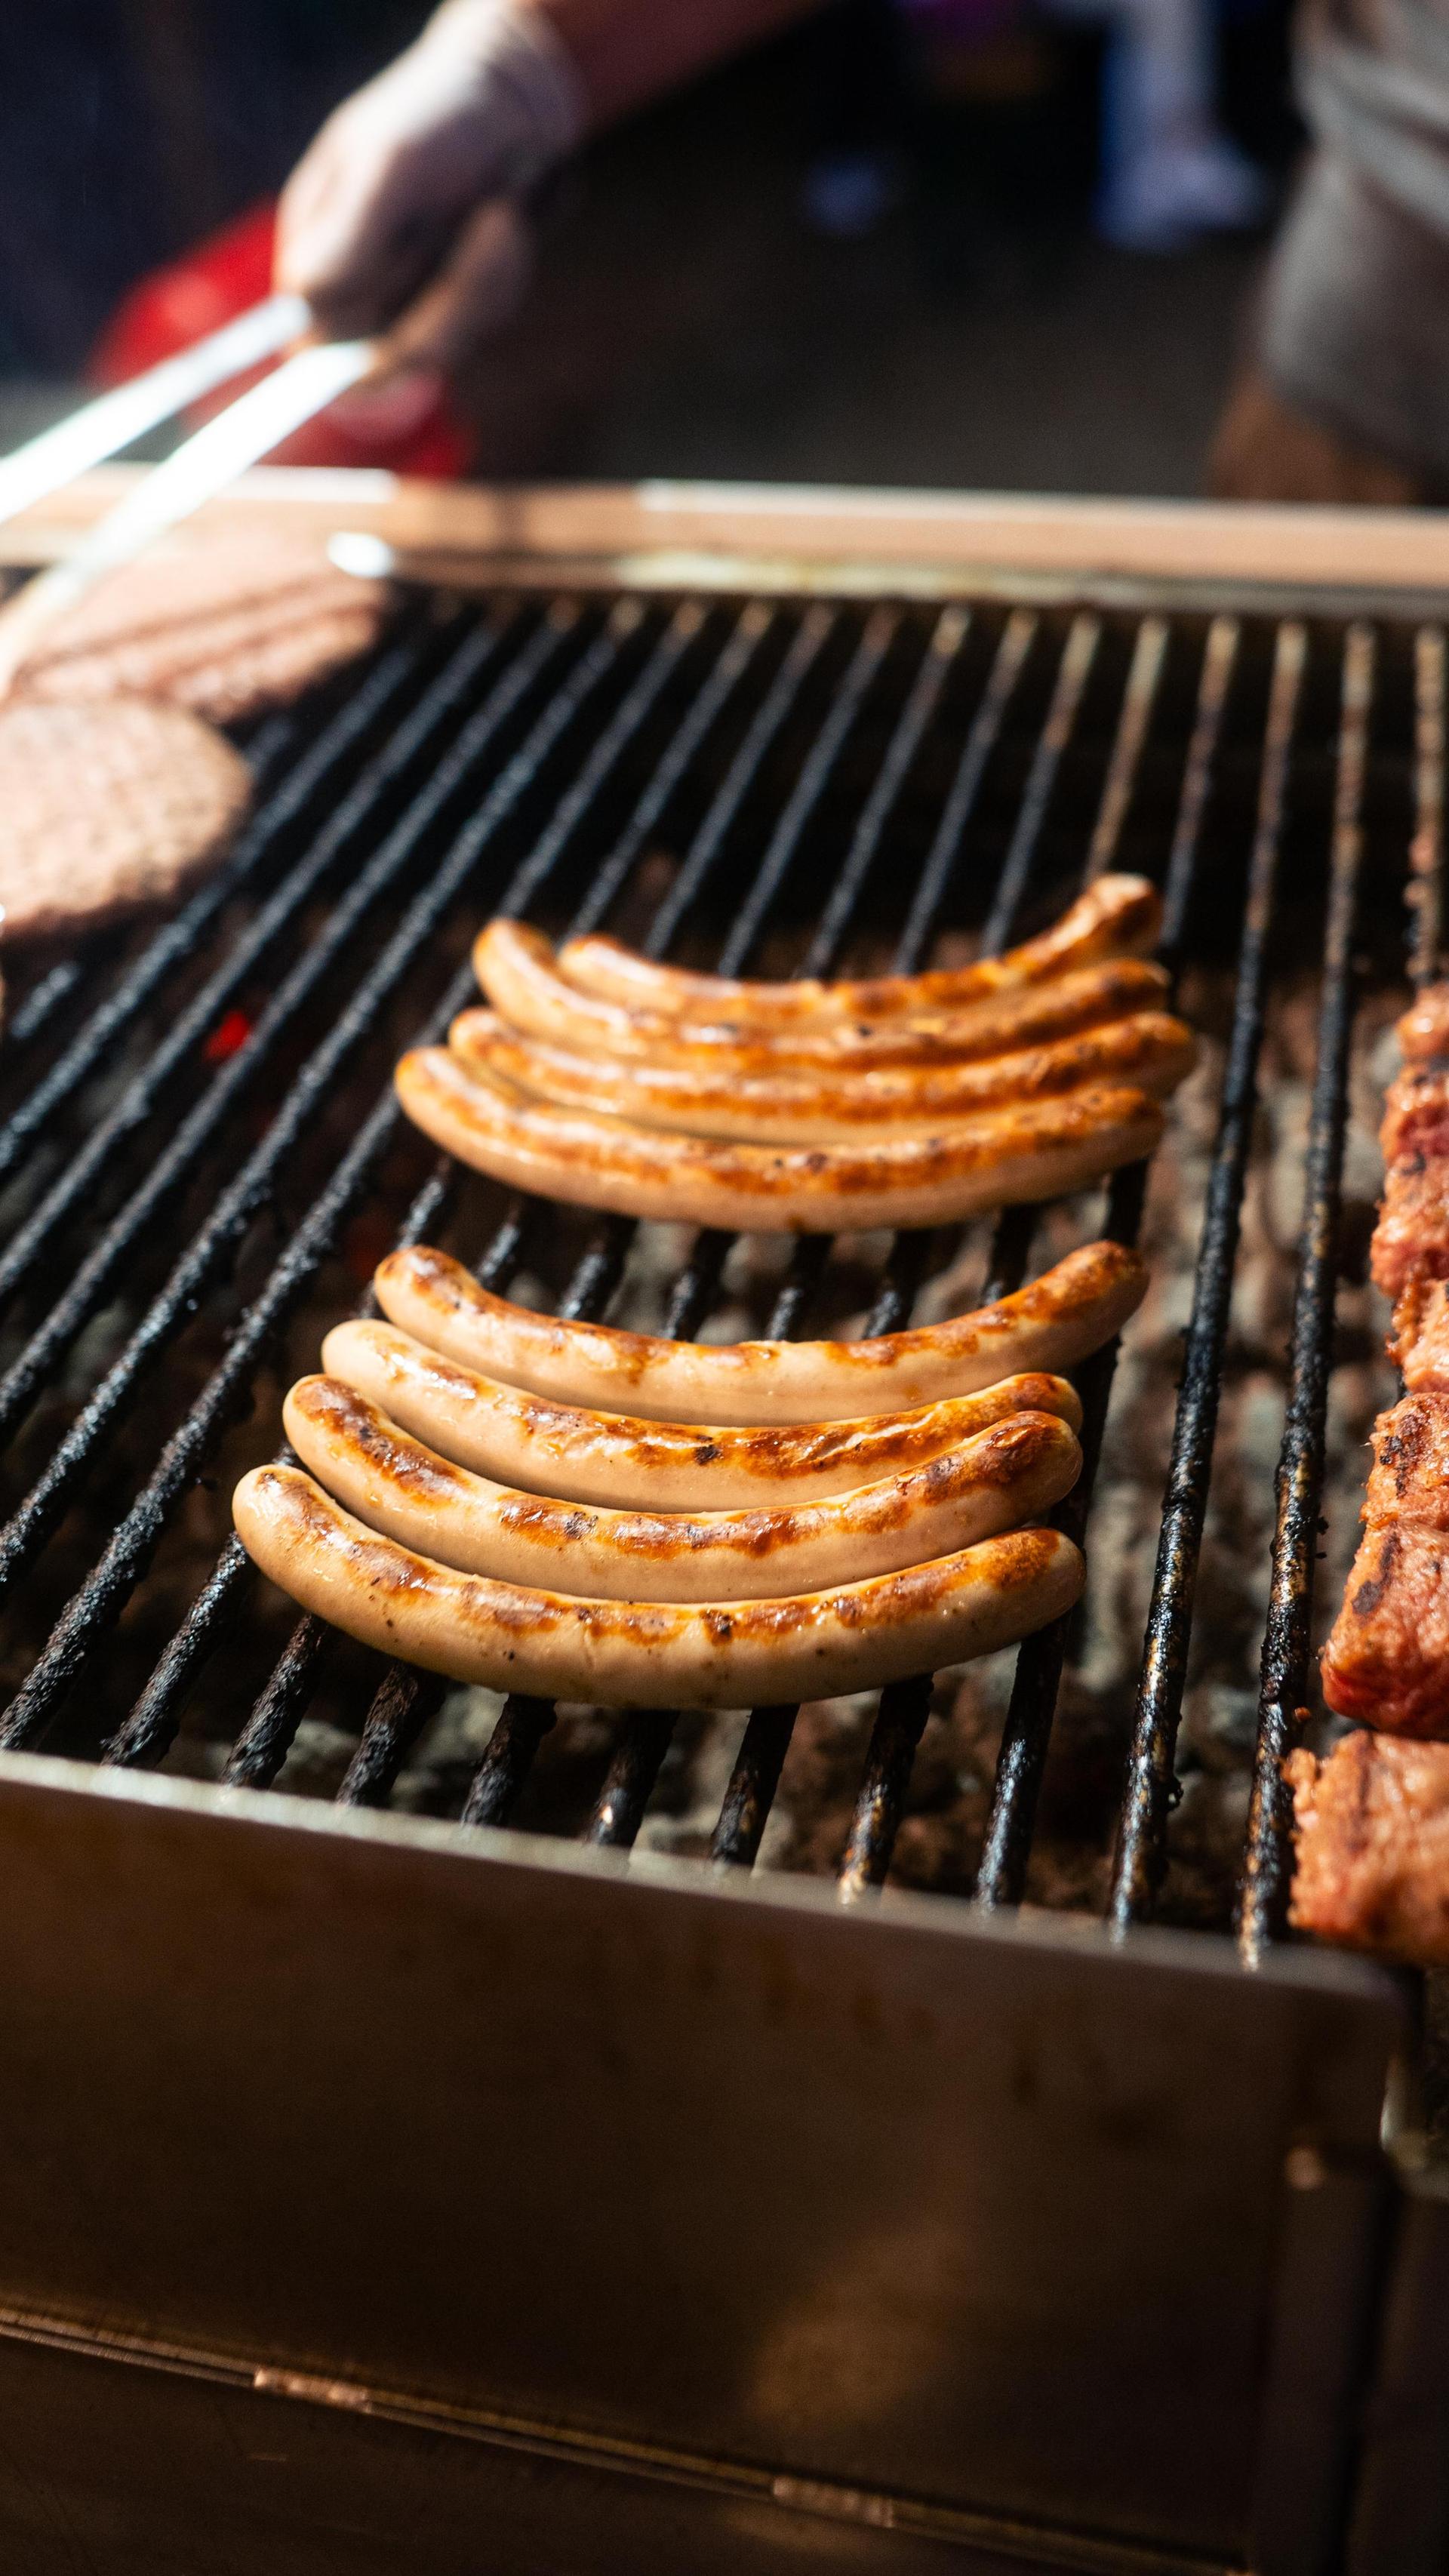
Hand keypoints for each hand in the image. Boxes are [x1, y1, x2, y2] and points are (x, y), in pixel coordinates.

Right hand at [276, 0, 583, 380]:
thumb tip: (308, 298)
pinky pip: (476, 325)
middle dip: (439, 299)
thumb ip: (350, 231)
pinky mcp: (453, 311)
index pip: (312, 336)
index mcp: (313, 248)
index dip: (347, 349)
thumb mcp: (392, 160)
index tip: (391, 338)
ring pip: (435, 347)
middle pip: (380, 355)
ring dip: (478, 283)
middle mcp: (352, 286)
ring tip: (501, 210)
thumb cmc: (439, 117)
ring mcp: (404, 303)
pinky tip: (505, 222)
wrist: (513, 107)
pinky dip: (499, 277)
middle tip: (491, 220)